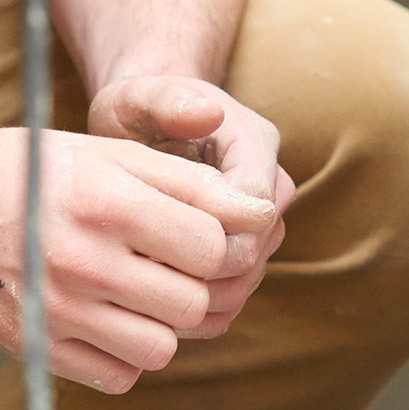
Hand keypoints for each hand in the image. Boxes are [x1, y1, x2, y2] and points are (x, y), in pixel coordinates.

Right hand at [0, 123, 280, 395]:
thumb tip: (263, 215)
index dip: (223, 244)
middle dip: (195, 285)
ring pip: (162, 348)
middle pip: (193, 302)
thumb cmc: (40, 168)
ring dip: (164, 323)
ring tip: (141, 291)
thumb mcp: (113, 154)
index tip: (205, 236)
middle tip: (172, 264)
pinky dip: (126, 354)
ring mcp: (57, 310)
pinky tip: (109, 316)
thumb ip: (191, 184)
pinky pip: (119, 375)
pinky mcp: (36, 346)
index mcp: (109, 203)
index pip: (214, 247)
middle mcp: (83, 260)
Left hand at [88, 73, 293, 332]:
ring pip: (248, 277)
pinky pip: (235, 292)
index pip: (257, 208)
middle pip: (256, 249)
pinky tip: (157, 312)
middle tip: (144, 283)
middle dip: (204, 273)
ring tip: (145, 300)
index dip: (214, 238)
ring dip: (203, 297)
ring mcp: (260, 222)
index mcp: (255, 144)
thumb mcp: (140, 96)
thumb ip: (169, 100)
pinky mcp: (243, 248)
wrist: (145, 124)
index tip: (154, 249)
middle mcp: (269, 185)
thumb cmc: (138, 108)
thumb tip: (209, 112)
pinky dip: (202, 310)